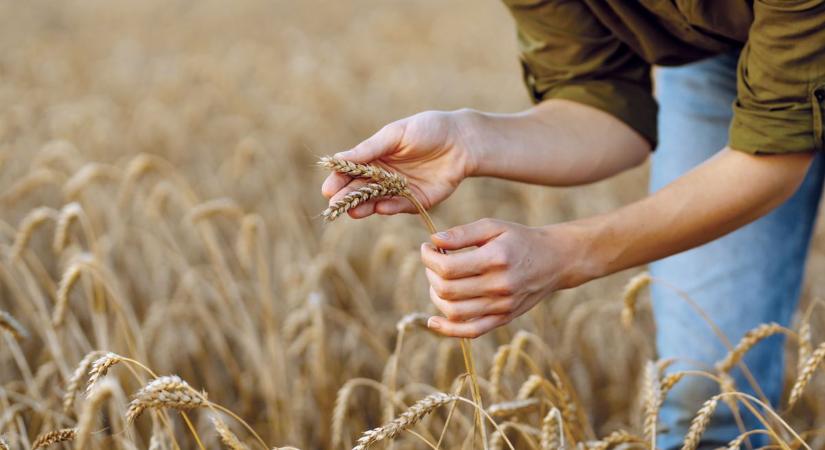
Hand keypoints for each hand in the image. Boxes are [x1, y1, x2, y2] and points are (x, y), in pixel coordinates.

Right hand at [321, 110, 478, 217]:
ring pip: (377, 201)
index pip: (350, 171)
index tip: (327, 189)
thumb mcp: (395, 134)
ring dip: (364, 206)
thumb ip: (369, 149)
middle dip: (346, 197)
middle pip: (360, 189)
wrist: (462, 140)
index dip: (338, 180)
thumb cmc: (427, 129)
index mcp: (375, 157)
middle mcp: (383, 176)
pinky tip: (380, 208)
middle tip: (334, 206)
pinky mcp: (417, 201)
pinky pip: (401, 206)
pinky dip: (390, 208)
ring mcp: (399, 189)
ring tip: (352, 211)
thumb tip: (338, 158)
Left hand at [420, 218, 588, 337]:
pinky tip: (432, 322)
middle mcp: (500, 286)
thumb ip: (463, 233)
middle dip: (430, 274)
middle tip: (433, 262)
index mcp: (496, 259)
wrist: (555, 260)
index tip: (427, 247)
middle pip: (447, 290)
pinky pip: (471, 331)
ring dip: (435, 296)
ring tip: (438, 281)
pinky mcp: (504, 318)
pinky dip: (448, 330)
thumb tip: (434, 241)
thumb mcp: (494, 226)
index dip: (429, 258)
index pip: (448, 267)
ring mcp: (503, 306)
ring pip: (454, 312)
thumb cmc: (520, 239)